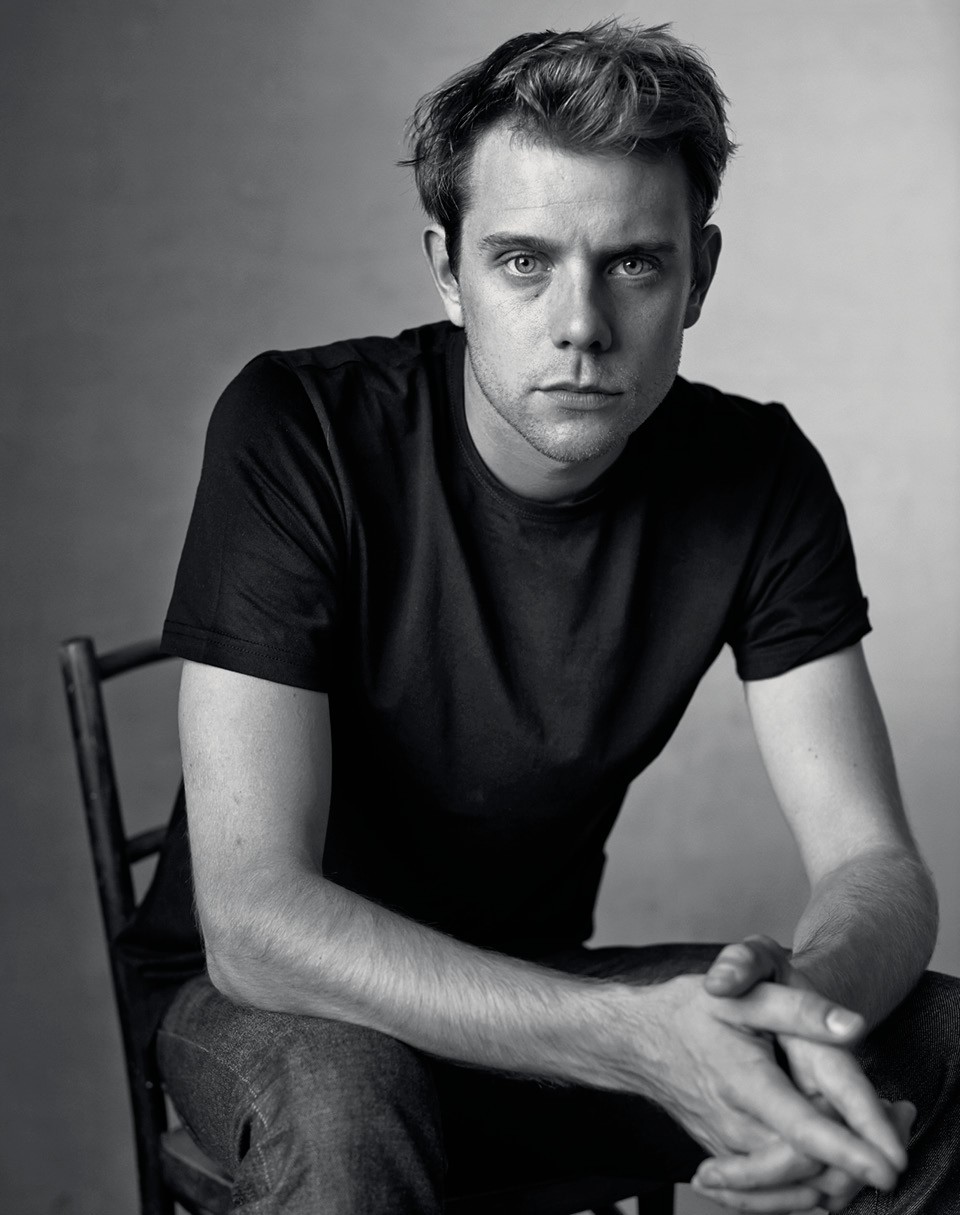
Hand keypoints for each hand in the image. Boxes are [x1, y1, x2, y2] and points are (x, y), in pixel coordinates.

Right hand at [691, 935, 911, 1209]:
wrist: (638, 1042)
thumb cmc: (690, 1011)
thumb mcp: (743, 992)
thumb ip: (800, 1008)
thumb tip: (853, 1026)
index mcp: (742, 1081)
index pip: (801, 1129)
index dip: (848, 1150)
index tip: (890, 1165)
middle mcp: (735, 1127)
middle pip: (809, 1168)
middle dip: (860, 1158)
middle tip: (903, 1117)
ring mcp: (730, 1151)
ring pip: (797, 1186)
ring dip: (842, 1174)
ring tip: (878, 1140)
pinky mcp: (730, 1163)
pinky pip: (778, 1192)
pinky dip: (814, 1184)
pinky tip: (837, 1162)